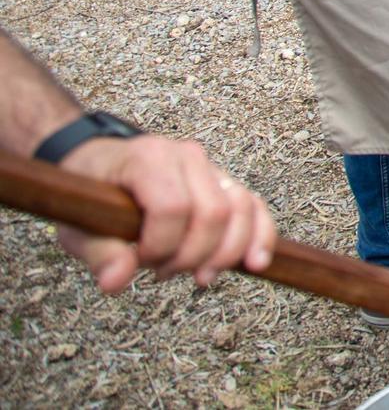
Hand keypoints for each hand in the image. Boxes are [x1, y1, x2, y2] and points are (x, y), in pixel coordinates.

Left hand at [59, 135, 275, 291]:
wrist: (102, 166)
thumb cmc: (90, 194)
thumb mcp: (79, 225)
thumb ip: (99, 253)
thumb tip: (116, 282)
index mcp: (148, 159)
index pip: (173, 207)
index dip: (161, 245)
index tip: (141, 261)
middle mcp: (186, 156)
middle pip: (213, 211)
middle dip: (194, 254)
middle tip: (164, 272)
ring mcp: (210, 167)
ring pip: (242, 208)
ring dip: (226, 252)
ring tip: (199, 275)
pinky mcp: (225, 183)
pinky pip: (256, 206)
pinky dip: (260, 236)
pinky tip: (256, 263)